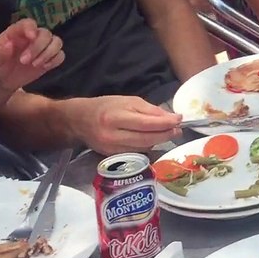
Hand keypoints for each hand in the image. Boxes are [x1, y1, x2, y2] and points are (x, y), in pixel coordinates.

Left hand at [0, 19, 63, 93]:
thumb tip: (9, 44)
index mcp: (16, 33)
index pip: (28, 23)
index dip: (31, 28)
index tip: (31, 37)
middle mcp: (32, 37)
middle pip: (46, 34)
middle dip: (38, 47)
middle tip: (24, 61)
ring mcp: (42, 48)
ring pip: (57, 42)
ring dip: (49, 53)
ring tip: (35, 65)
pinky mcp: (48, 59)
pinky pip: (60, 55)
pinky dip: (55, 60)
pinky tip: (45, 67)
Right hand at [65, 96, 181, 154]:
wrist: (79, 120)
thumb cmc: (106, 106)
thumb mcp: (128, 101)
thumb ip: (150, 110)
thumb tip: (171, 118)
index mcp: (115, 118)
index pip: (147, 124)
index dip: (166, 123)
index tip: (179, 119)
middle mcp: (112, 136)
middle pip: (147, 139)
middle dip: (166, 134)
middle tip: (178, 129)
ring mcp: (111, 149)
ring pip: (143, 148)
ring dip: (159, 141)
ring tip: (168, 133)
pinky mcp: (111, 156)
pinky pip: (136, 152)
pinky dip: (147, 146)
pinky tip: (152, 139)